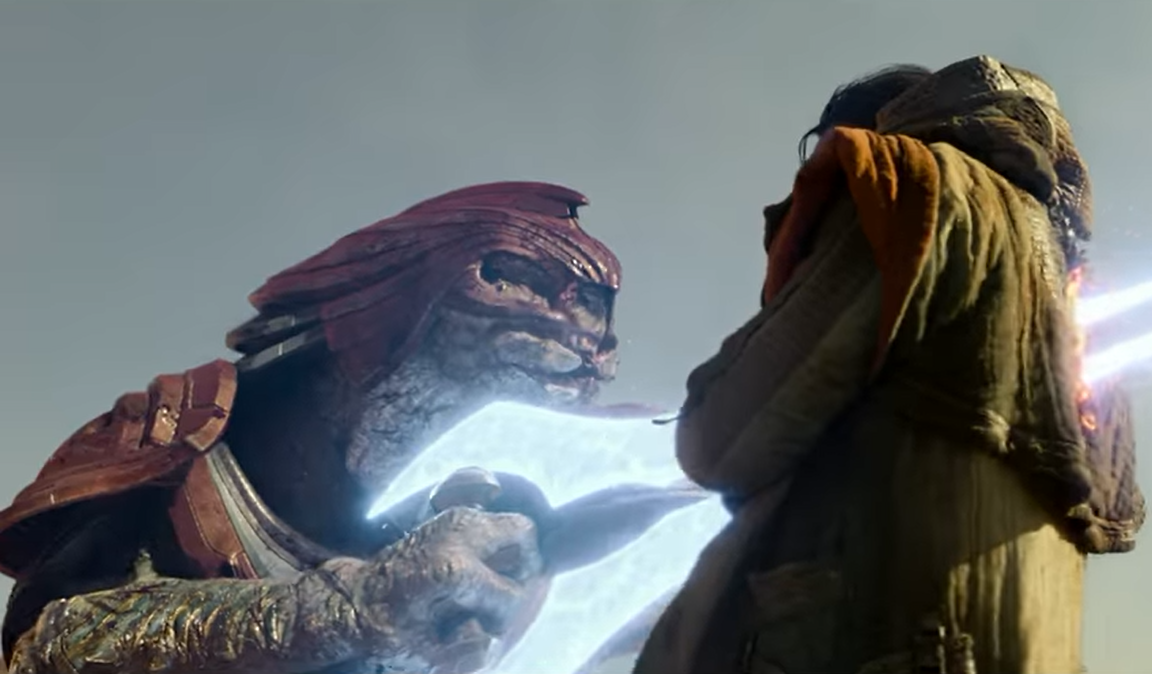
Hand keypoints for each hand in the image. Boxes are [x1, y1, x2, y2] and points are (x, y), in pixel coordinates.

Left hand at [344, 507, 544, 672]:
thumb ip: (469, 651)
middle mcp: (457, 535)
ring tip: (489, 583)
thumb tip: (493, 638)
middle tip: (504, 591)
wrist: (353, 598)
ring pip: (512, 524)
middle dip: (524, 566)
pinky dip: (496, 546)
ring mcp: (454, 519)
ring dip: (512, 555)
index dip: (503, 618)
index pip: (511, 593)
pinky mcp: (451, 515)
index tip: (483, 627)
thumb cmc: (386, 628)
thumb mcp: (426, 653)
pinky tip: (474, 570)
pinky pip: (494, 523)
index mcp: (453, 570)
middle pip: (524, 533)